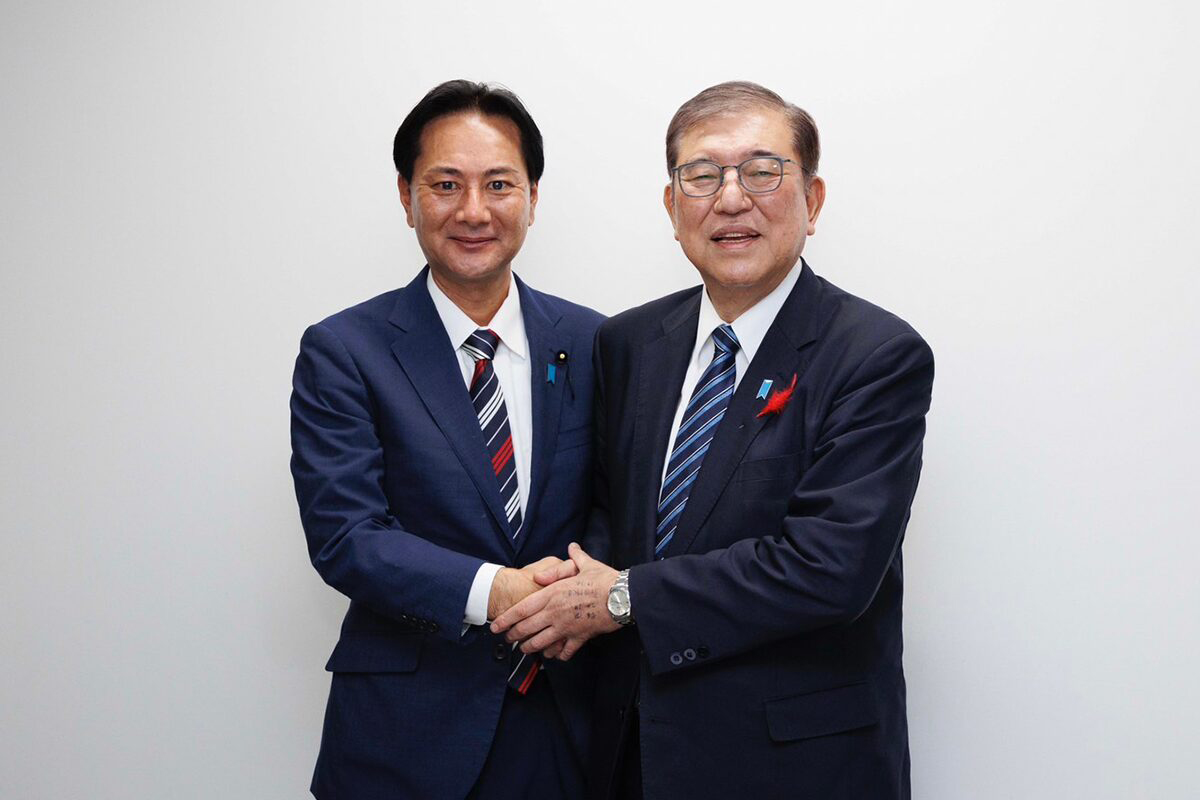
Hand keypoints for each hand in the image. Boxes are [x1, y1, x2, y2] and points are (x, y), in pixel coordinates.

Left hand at [490, 543, 619, 660]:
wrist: (623, 597)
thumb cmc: (604, 580)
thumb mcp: (586, 565)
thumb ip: (574, 559)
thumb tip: (571, 547)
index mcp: (552, 594)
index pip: (521, 609)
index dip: (506, 619)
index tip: (496, 625)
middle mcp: (555, 612)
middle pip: (526, 628)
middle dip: (513, 635)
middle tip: (507, 639)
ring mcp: (565, 627)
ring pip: (540, 642)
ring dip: (530, 647)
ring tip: (524, 649)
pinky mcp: (579, 637)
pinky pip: (564, 651)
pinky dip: (558, 655)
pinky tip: (555, 656)